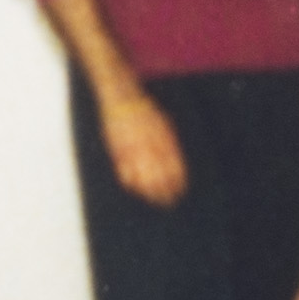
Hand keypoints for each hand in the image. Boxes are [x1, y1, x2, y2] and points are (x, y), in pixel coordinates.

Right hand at [98, 83, 186, 208]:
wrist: (122, 98)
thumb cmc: (145, 110)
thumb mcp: (164, 124)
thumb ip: (170, 145)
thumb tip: (177, 167)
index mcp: (163, 138)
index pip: (173, 166)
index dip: (177, 182)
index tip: (180, 191)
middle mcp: (149, 145)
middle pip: (159, 176)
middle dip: (165, 191)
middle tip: (169, 201)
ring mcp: (133, 149)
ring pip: (142, 178)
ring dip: (150, 191)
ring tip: (155, 199)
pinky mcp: (118, 151)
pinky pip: (125, 172)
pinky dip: (132, 184)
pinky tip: (137, 189)